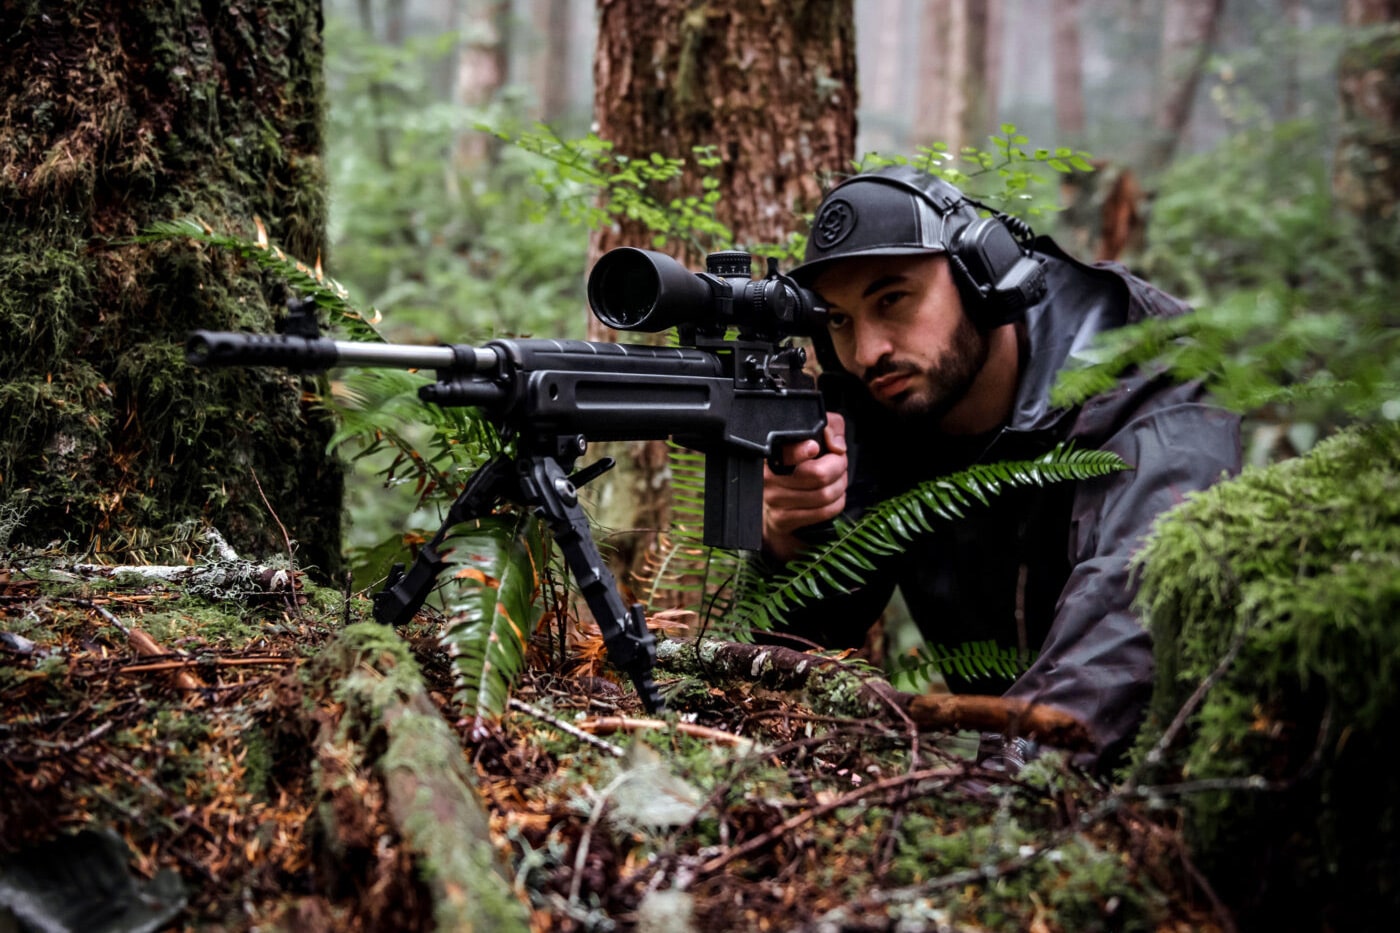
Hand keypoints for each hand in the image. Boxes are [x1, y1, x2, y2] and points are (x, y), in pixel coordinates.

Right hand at [762, 411, 847, 562]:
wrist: (769, 500)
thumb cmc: (795, 464)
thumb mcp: (811, 434)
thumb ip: (830, 427)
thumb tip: (837, 447)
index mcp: (772, 452)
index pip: (785, 451)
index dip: (801, 450)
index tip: (813, 447)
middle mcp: (769, 477)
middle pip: (818, 474)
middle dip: (839, 467)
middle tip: (839, 463)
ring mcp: (775, 500)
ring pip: (824, 495)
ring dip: (840, 486)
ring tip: (837, 479)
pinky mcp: (783, 520)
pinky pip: (822, 512)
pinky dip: (836, 503)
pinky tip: (834, 496)